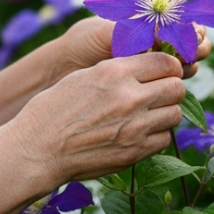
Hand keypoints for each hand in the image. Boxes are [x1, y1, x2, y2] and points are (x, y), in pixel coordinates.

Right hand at [10, 51, 187, 185]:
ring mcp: (135, 127)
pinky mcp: (135, 152)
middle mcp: (129, 97)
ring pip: (175, 114)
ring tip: (148, 115)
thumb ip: (119, 71)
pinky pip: (164, 139)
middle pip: (177, 88)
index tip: (164, 72)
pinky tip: (139, 134)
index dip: (168, 66)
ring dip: (165, 113)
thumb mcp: (83, 77)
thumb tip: (148, 68)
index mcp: (115, 73)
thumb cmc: (52, 111)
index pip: (166, 61)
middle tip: (159, 94)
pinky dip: (156, 136)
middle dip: (171, 89)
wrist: (36, 151)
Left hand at [53, 16, 213, 81]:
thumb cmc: (82, 42)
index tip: (193, 33)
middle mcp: (157, 46)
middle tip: (193, 51)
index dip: (193, 29)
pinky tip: (170, 83)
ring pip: (186, 68)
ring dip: (189, 66)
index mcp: (152, 24)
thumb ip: (138, 28)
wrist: (61, 70)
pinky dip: (176, 85)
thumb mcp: (109, 29)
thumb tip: (170, 31)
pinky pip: (171, 89)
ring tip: (182, 66)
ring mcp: (154, 69)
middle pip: (192, 46)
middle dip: (197, 47)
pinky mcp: (148, 91)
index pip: (185, 24)